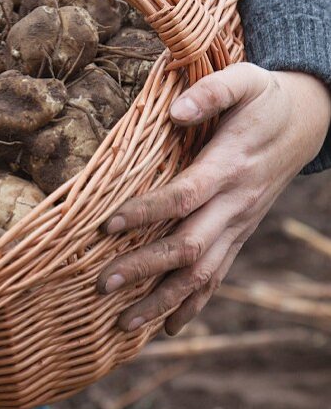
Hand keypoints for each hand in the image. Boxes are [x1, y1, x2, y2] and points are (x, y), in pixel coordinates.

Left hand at [97, 64, 330, 334]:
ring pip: (201, 274)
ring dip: (162, 302)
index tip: (107, 224)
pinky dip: (192, 306)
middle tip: (102, 284)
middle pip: (188, 247)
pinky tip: (165, 328)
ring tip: (123, 324)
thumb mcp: (245, 80)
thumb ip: (211, 92)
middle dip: (145, 269)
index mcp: (230, 166)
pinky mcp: (238, 235)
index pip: (184, 197)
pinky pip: (216, 277)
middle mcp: (235, 204)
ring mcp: (238, 225)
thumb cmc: (265, 98)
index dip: (147, 212)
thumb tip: (175, 111)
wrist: (307, 123)